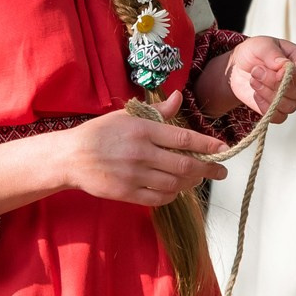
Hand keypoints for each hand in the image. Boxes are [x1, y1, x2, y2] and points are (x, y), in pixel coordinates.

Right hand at [59, 90, 229, 207]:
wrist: (71, 156)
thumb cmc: (100, 132)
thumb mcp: (126, 115)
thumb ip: (157, 111)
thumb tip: (179, 97)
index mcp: (142, 129)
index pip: (183, 138)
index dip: (207, 145)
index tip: (224, 148)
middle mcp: (141, 152)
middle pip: (184, 165)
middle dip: (208, 169)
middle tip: (221, 171)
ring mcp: (134, 175)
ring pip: (174, 184)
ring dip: (190, 183)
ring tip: (197, 178)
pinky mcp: (126, 193)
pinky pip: (158, 198)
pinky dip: (172, 195)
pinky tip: (176, 190)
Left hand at [218, 37, 295, 123]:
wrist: (239, 67)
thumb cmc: (253, 52)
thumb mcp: (260, 45)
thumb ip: (273, 54)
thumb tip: (284, 66)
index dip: (294, 74)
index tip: (276, 71)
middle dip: (272, 82)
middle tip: (256, 71)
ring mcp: (290, 97)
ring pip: (288, 106)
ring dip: (267, 94)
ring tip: (254, 81)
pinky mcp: (278, 109)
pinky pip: (278, 117)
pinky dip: (265, 107)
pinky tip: (256, 94)